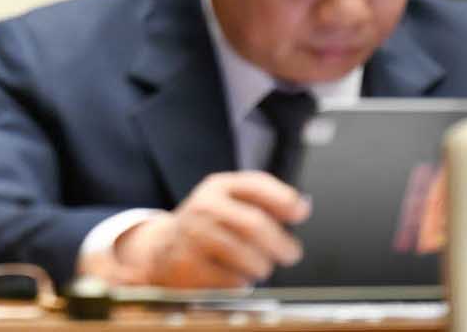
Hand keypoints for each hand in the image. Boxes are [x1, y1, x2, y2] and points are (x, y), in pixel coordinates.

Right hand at [107, 171, 308, 289]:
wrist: (164, 249)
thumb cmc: (209, 226)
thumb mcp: (230, 202)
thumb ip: (265, 200)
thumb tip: (302, 207)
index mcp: (218, 186)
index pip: (256, 185)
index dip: (283, 199)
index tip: (301, 213)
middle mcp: (204, 207)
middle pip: (254, 225)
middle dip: (282, 244)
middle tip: (290, 254)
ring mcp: (194, 236)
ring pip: (248, 257)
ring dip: (262, 267)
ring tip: (258, 265)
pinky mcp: (190, 266)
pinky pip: (233, 281)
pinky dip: (242, 282)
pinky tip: (234, 274)